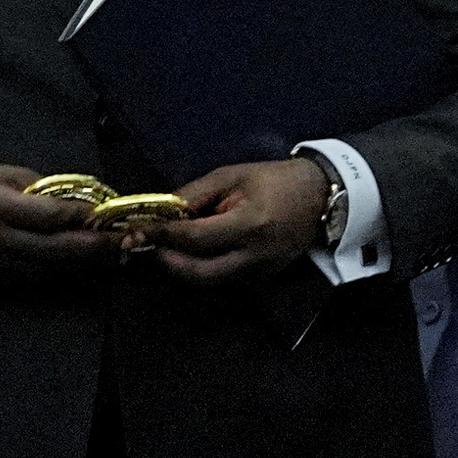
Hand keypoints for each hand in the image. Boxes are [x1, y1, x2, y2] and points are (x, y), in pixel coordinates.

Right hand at [0, 162, 116, 278]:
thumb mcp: (3, 174)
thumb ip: (43, 189)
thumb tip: (85, 201)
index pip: (51, 216)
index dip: (86, 217)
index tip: (112, 213)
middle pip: (57, 250)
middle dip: (97, 247)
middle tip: (128, 241)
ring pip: (50, 269)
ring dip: (87, 264)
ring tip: (116, 255)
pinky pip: (35, 277)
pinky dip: (63, 271)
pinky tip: (85, 264)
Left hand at [134, 156, 332, 283]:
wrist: (320, 196)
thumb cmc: (274, 180)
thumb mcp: (231, 175)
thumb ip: (194, 194)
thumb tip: (161, 212)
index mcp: (249, 224)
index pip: (193, 239)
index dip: (161, 236)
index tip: (137, 231)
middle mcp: (255, 255)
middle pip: (197, 273)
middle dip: (168, 261)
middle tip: (152, 245)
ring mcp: (261, 271)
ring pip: (209, 281)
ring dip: (183, 267)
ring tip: (172, 247)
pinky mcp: (263, 278)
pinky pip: (224, 279)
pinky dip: (204, 268)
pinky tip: (197, 252)